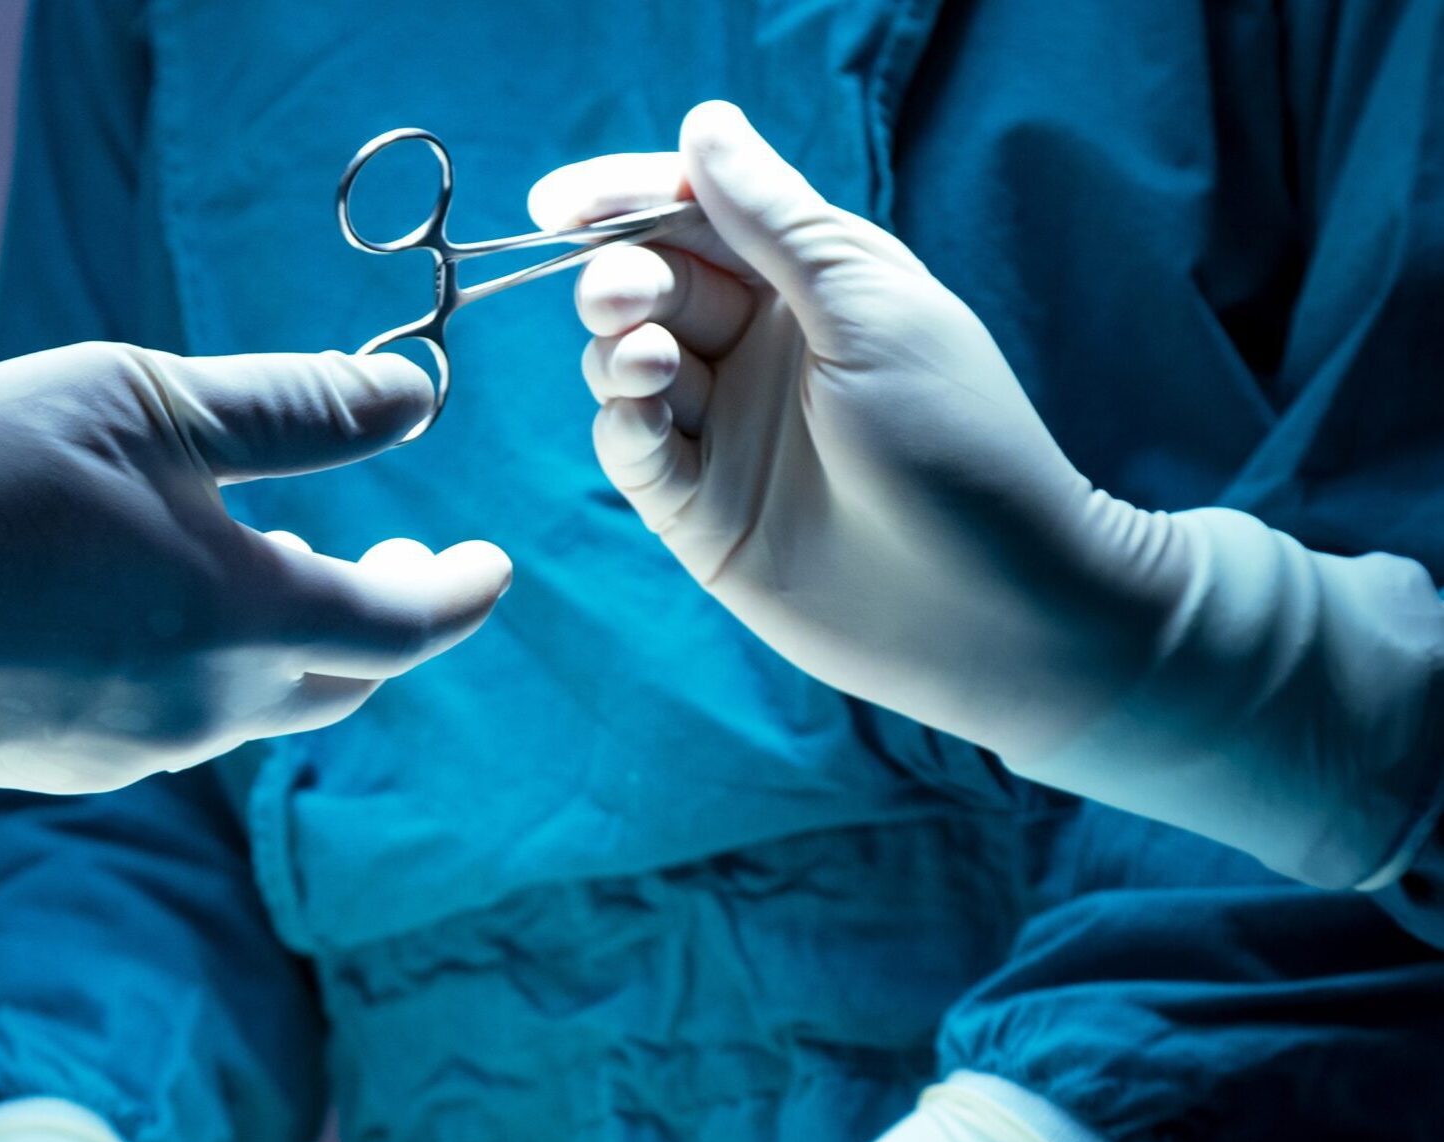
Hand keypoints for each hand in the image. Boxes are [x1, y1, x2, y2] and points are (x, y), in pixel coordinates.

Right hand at [0, 342, 512, 791]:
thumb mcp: (140, 402)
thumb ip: (292, 410)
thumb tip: (420, 399)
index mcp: (245, 620)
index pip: (408, 628)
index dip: (460, 591)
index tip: (489, 560)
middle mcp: (207, 710)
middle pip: (344, 681)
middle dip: (385, 616)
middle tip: (390, 549)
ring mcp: (136, 751)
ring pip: (256, 704)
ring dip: (284, 636)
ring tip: (259, 555)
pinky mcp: (72, 765)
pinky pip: (176, 720)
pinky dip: (202, 665)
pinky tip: (148, 604)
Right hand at [529, 101, 1184, 769]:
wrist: (991, 607)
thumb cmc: (957, 444)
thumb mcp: (870, 307)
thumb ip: (775, 223)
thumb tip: (702, 125)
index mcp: (810, 284)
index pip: (696, 216)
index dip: (623, 201)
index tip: (559, 205)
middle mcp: (758, 351)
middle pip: (649, 285)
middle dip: (620, 279)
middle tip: (626, 300)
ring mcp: (723, 432)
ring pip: (623, 364)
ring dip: (617, 350)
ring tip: (652, 368)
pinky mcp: (695, 511)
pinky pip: (628, 448)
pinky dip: (618, 422)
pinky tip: (641, 416)